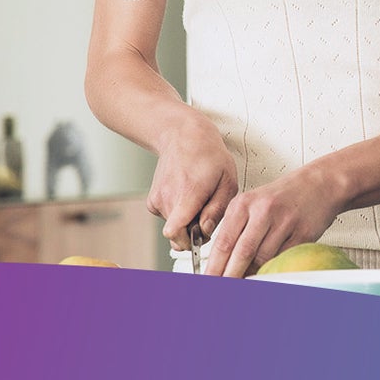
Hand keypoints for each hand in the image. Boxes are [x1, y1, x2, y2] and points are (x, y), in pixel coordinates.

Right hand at [148, 112, 237, 247]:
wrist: (183, 136)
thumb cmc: (209, 157)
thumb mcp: (227, 182)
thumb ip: (217, 210)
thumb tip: (205, 231)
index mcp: (188, 195)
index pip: (175, 232)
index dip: (189, 242)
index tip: (199, 238)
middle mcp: (168, 199)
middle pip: (178, 236)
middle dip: (193, 234)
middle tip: (206, 216)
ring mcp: (157, 200)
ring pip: (174, 227)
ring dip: (187, 221)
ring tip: (198, 199)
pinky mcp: (152, 201)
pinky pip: (167, 218)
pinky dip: (178, 214)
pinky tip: (186, 197)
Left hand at [201, 165, 345, 277]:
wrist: (319, 184)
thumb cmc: (283, 197)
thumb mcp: (252, 205)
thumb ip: (236, 230)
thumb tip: (223, 264)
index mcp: (243, 204)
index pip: (223, 243)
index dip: (214, 267)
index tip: (209, 282)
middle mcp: (263, 211)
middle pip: (242, 253)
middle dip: (230, 276)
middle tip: (222, 292)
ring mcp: (284, 222)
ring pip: (263, 259)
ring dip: (253, 275)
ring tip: (246, 285)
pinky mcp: (303, 233)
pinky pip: (284, 259)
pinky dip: (274, 270)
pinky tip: (268, 275)